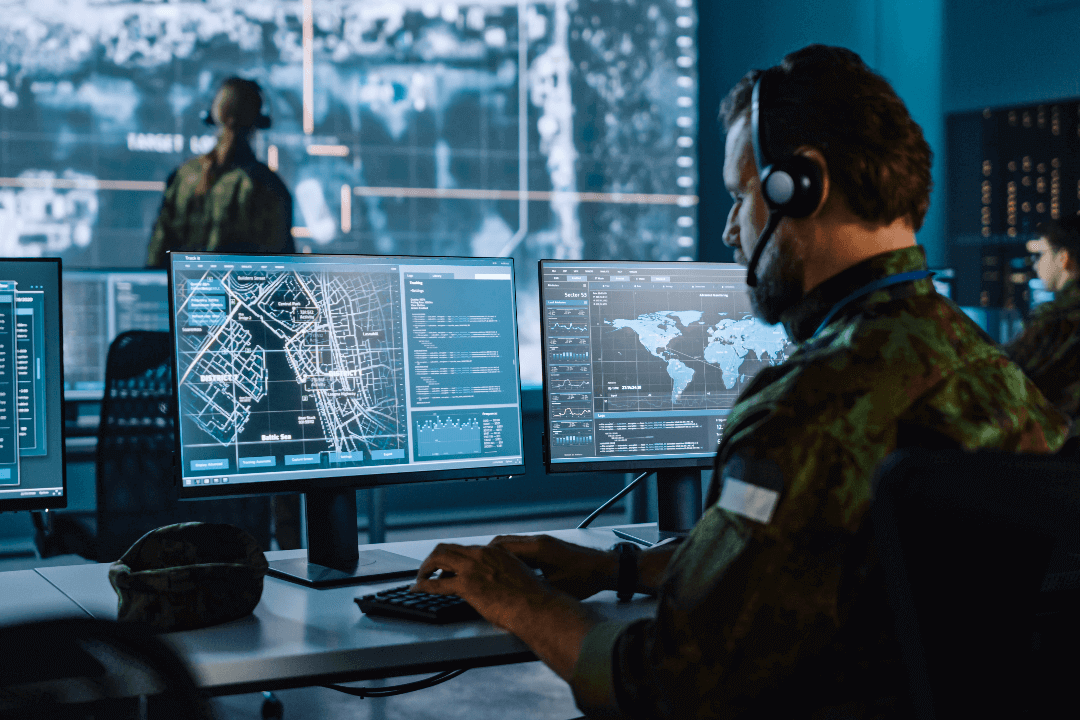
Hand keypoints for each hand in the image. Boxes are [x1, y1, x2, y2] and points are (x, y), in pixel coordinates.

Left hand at [414, 541, 601, 680]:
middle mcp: (481, 555)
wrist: (536, 607)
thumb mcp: (518, 575)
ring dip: (425, 568)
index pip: (465, 549)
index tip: (446, 567)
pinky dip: (423, 585)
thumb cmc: (532, 597)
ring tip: (420, 578)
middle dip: (433, 559)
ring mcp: (473, 568)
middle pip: (447, 548)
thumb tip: (498, 583)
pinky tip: (418, 589)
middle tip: (427, 570)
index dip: (451, 558)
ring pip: (438, 558)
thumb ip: (504, 573)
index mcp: (494, 552)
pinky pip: (437, 584)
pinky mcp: (468, 585)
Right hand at [488, 534, 616, 599]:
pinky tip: (506, 568)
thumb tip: (515, 595)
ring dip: (498, 554)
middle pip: (503, 542)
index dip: (487, 556)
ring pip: (511, 544)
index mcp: (539, 549)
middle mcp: (538, 542)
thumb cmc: (584, 578)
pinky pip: (521, 547)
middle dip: (487, 554)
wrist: (603, 568)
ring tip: (486, 568)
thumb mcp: (556, 587)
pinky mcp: (545, 547)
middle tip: (475, 567)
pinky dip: (510, 555)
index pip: (503, 547)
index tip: (476, 564)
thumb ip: (535, 588)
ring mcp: (541, 543)